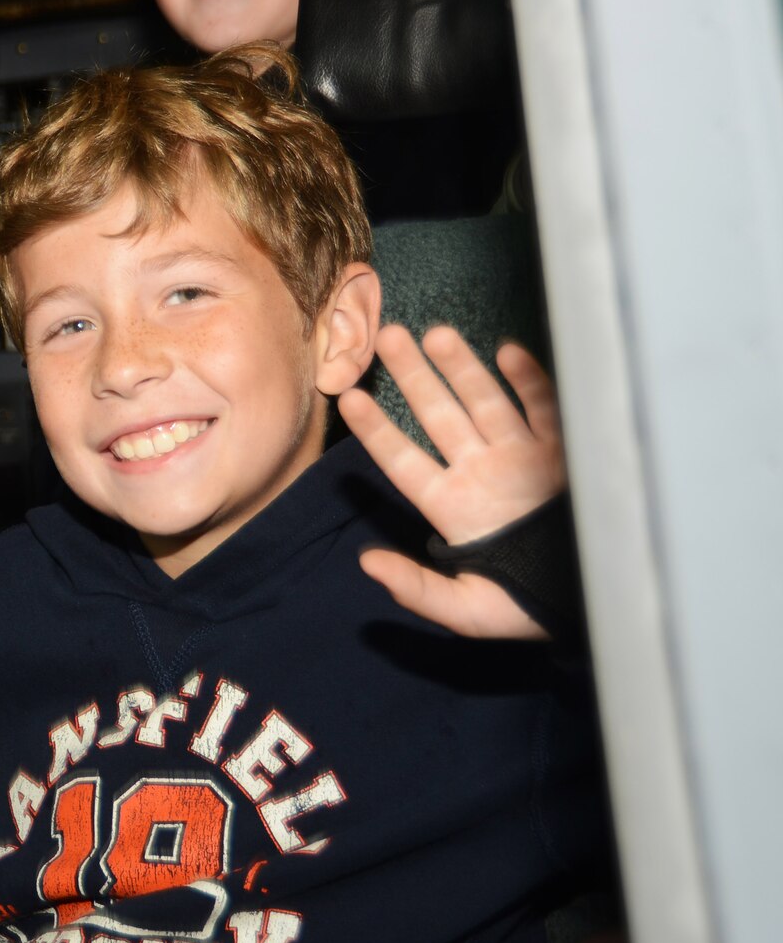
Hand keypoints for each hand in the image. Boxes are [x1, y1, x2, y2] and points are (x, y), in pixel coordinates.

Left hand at [336, 324, 566, 639]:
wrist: (594, 601)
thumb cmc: (524, 609)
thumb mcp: (465, 610)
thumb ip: (416, 588)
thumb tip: (367, 564)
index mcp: (453, 506)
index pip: (403, 461)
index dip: (377, 430)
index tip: (348, 398)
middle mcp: (482, 474)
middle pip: (439, 416)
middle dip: (413, 376)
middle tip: (387, 336)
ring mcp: (523, 460)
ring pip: (485, 403)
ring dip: (462, 368)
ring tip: (435, 333)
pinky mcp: (565, 456)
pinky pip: (544, 411)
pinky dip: (529, 382)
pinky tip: (508, 352)